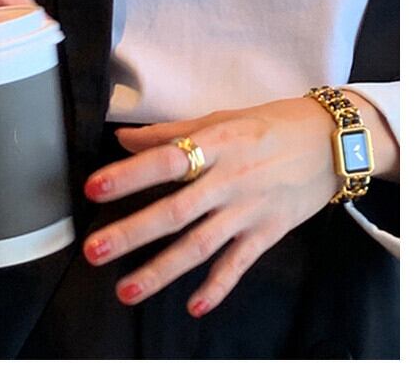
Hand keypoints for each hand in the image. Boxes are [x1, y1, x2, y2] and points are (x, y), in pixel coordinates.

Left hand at [82, 97, 340, 316]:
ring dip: (161, 270)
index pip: (166, 160)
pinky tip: (193, 306)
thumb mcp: (219, 119)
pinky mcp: (268, 233)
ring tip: (126, 290)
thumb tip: (122, 139)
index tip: (94, 188)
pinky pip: (238, 265)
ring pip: (200, 246)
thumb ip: (169, 131)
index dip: (130, 174)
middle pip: (176, 211)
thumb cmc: (267, 125)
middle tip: (95, 250)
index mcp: (215, 144)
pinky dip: (217, 287)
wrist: (330, 142)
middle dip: (133, 233)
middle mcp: (229, 180)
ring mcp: (248, 210)